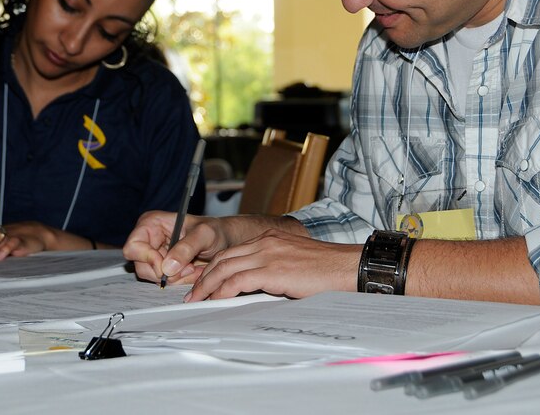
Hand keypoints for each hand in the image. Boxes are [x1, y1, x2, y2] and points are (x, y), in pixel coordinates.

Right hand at [122, 211, 230, 285]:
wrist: (224, 240)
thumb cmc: (215, 230)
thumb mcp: (204, 235)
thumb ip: (186, 248)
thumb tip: (167, 267)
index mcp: (151, 223)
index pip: (133, 247)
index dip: (147, 259)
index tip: (167, 266)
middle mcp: (149, 239)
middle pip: (141, 265)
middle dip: (166, 272)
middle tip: (188, 268)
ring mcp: (155, 254)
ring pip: (152, 277)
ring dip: (175, 278)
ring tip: (193, 268)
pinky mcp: (163, 267)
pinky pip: (164, 282)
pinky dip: (179, 281)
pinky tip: (192, 272)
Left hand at [186, 229, 361, 301]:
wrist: (346, 267)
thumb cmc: (325, 270)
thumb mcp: (293, 262)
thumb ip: (272, 269)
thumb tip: (255, 289)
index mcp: (269, 238)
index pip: (231, 251)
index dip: (214, 268)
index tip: (204, 283)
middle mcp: (264, 241)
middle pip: (223, 258)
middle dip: (204, 277)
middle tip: (193, 295)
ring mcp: (267, 253)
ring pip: (225, 268)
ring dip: (207, 286)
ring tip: (197, 301)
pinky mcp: (272, 269)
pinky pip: (237, 280)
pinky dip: (223, 292)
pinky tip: (216, 302)